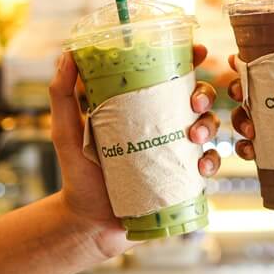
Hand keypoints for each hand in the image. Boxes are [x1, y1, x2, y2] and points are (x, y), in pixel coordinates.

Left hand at [49, 45, 220, 257]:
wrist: (88, 221)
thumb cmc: (78, 173)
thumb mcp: (66, 130)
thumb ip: (62, 93)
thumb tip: (67, 53)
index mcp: (140, 107)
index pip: (170, 76)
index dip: (189, 60)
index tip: (198, 51)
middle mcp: (163, 126)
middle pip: (196, 99)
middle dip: (205, 94)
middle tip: (195, 103)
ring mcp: (175, 152)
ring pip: (208, 128)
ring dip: (211, 126)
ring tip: (195, 135)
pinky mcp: (182, 178)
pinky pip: (207, 165)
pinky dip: (211, 162)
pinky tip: (201, 167)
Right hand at [228, 49, 273, 192]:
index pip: (264, 71)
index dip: (245, 62)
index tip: (236, 59)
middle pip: (245, 91)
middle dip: (235, 89)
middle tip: (240, 93)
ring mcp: (271, 131)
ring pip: (241, 118)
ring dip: (238, 120)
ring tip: (251, 130)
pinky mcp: (270, 155)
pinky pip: (247, 149)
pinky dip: (243, 148)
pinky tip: (251, 150)